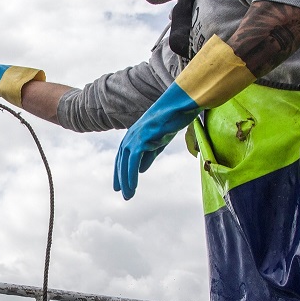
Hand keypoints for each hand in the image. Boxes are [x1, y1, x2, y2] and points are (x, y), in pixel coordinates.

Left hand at [114, 83, 199, 199]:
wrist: (180, 105)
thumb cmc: (171, 120)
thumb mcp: (159, 141)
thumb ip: (148, 154)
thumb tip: (140, 169)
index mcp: (134, 134)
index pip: (123, 155)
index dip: (120, 170)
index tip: (119, 184)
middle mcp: (131, 135)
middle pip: (121, 160)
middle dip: (120, 177)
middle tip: (121, 192)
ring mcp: (135, 136)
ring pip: (125, 163)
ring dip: (125, 180)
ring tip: (128, 195)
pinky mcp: (141, 138)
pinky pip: (133, 161)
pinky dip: (131, 175)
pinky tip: (133, 186)